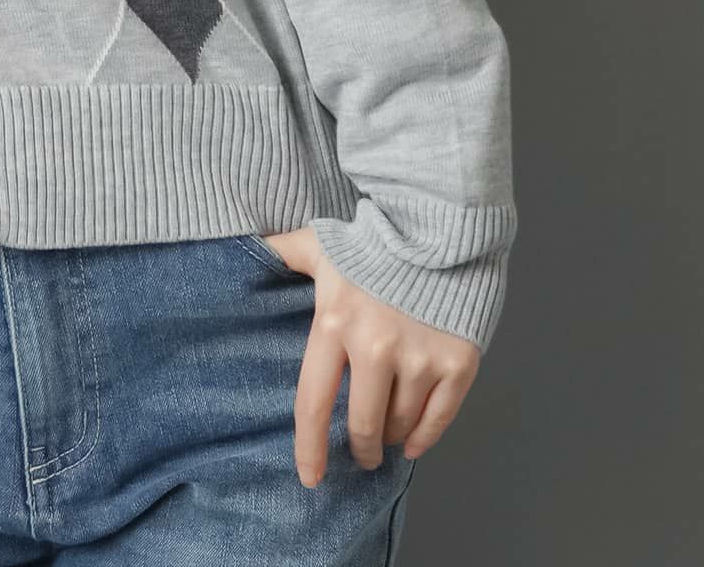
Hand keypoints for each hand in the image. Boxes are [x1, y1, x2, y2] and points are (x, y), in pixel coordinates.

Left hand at [260, 227, 480, 486]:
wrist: (440, 223)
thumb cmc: (373, 239)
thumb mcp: (320, 243)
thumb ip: (283, 252)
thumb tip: (245, 250)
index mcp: (335, 322)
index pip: (313, 402)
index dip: (310, 447)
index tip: (310, 478)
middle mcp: (376, 346)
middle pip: (363, 423)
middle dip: (360, 447)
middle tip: (360, 453)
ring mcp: (420, 356)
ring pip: (400, 424)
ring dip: (391, 436)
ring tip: (387, 432)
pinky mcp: (458, 361)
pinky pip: (439, 419)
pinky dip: (425, 437)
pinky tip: (413, 442)